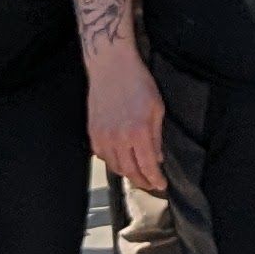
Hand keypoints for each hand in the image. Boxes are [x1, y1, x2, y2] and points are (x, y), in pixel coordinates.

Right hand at [85, 44, 164, 193]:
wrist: (111, 67)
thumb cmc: (138, 83)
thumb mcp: (156, 108)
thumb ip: (156, 136)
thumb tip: (157, 158)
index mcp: (138, 132)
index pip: (147, 166)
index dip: (155, 180)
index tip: (161, 186)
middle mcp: (119, 138)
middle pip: (129, 171)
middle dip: (142, 182)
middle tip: (150, 184)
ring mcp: (103, 136)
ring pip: (114, 167)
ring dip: (127, 174)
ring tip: (137, 175)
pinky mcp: (92, 132)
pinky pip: (102, 156)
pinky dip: (112, 162)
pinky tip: (120, 160)